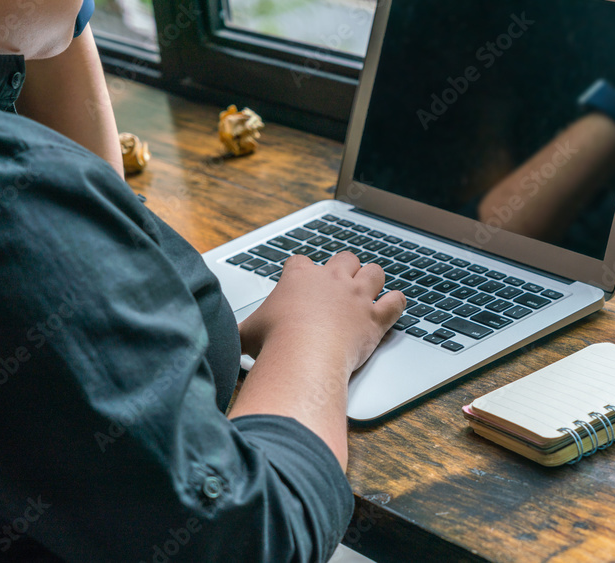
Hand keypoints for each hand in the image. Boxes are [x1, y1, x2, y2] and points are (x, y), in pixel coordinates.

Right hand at [238, 252, 405, 376]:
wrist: (303, 355)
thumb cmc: (273, 342)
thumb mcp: (245, 333)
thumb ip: (237, 330)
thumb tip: (218, 334)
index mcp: (299, 276)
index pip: (301, 262)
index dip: (301, 271)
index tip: (300, 281)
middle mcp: (332, 279)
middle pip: (345, 258)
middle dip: (345, 268)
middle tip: (341, 284)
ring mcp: (356, 296)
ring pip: (374, 272)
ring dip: (373, 280)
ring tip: (370, 290)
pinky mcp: (374, 317)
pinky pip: (395, 301)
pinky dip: (396, 304)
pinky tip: (393, 306)